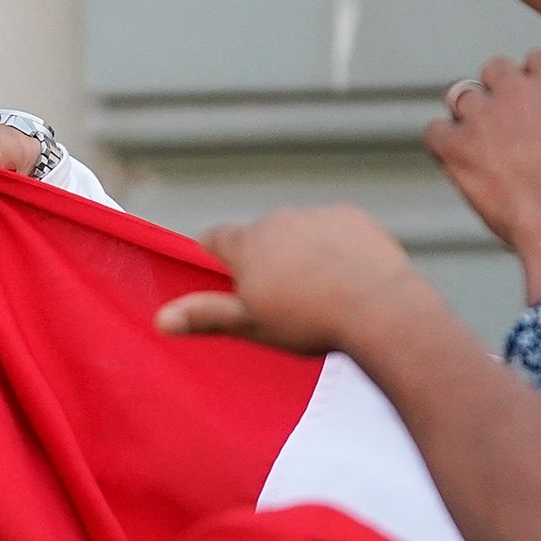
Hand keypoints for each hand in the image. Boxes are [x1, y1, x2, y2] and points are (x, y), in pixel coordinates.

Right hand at [155, 206, 432, 355]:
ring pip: (296, 231)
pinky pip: (333, 228)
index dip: (217, 259)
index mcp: (246, 244)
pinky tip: (347, 274)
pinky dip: (335, 245)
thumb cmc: (311, 322)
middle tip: (282, 297)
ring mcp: (316, 215)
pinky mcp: (352, 217)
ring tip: (320, 289)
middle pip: (258, 236)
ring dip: (300, 251)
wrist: (380, 311)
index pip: (213, 238)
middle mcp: (277, 220)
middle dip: (264, 258)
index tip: (232, 282)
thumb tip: (160, 320)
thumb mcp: (251, 325)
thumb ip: (205, 316)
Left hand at [425, 50, 540, 301]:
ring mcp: (482, 116)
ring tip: (483, 145)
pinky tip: (457, 160)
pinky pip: (435, 131)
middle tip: (504, 122)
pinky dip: (443, 143)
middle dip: (497, 91)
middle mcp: (517, 92)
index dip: (531, 80)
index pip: (535, 59)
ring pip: (460, 95)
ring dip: (469, 115)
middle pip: (494, 69)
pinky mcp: (455, 145)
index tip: (532, 101)